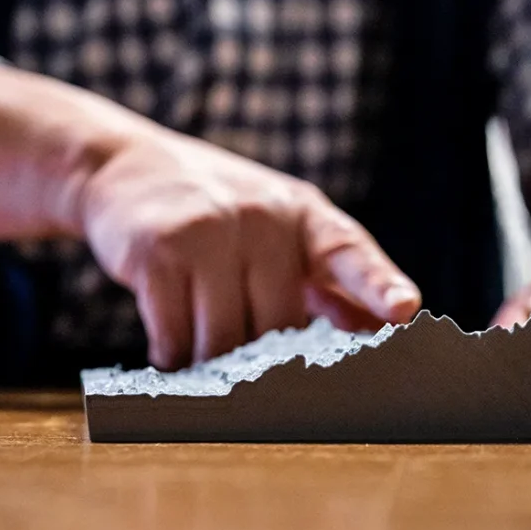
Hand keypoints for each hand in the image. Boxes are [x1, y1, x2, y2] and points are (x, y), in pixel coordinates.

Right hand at [67, 129, 420, 371]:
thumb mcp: (279, 229)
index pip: (349, 251)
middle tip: (238, 358)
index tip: (403, 311)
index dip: (378, 284)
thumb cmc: (217, 213)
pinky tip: (167, 346)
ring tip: (197, 347)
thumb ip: (328, 279)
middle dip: (259, 355)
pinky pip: (175, 335)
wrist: (127, 167)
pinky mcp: (159, 249)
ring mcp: (211, 228)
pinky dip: (171, 354)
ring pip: (224, 339)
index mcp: (304, 213)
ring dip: (209, 362)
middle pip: (278, 323)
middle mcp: (265, 216)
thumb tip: (382, 328)